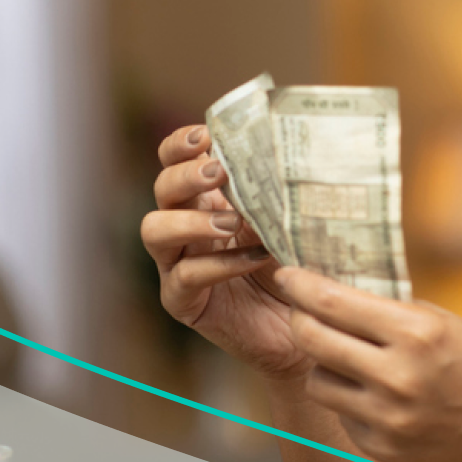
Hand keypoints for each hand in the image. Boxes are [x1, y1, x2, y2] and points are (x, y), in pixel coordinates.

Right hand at [140, 124, 313, 379]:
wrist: (306, 326)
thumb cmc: (298, 266)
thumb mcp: (291, 221)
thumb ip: (282, 193)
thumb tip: (300, 157)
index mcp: (206, 199)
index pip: (174, 159)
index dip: (181, 143)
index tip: (206, 135)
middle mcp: (184, 226)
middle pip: (162, 187)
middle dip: (186, 174)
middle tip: (218, 172)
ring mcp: (177, 264)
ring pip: (155, 229)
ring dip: (191, 220)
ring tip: (230, 222)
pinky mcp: (183, 300)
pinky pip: (186, 276)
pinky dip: (220, 264)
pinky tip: (254, 259)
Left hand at [275, 265, 461, 461]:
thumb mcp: (444, 323)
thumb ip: (389, 312)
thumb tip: (332, 296)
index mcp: (416, 333)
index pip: (332, 303)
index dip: (299, 285)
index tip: (286, 276)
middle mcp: (397, 377)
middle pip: (311, 341)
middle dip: (299, 320)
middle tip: (301, 312)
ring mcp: (387, 418)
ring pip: (318, 382)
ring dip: (326, 365)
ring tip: (355, 360)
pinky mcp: (382, 448)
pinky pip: (343, 415)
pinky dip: (353, 400)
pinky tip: (384, 396)